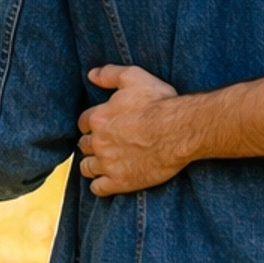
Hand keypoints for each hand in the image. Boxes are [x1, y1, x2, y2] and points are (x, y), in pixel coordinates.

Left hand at [78, 64, 186, 194]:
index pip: (83, 123)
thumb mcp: (134, 77)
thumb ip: (110, 74)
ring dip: (93, 165)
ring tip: (105, 164)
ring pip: (87, 168)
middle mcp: (99, 142)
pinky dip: (100, 186)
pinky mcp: (120, 182)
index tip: (102, 127)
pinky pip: (98, 188)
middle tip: (106, 145)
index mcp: (98, 118)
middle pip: (83, 146)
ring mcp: (108, 164)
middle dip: (92, 145)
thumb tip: (91, 75)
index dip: (92, 125)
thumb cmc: (159, 103)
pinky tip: (108, 181)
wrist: (179, 131)